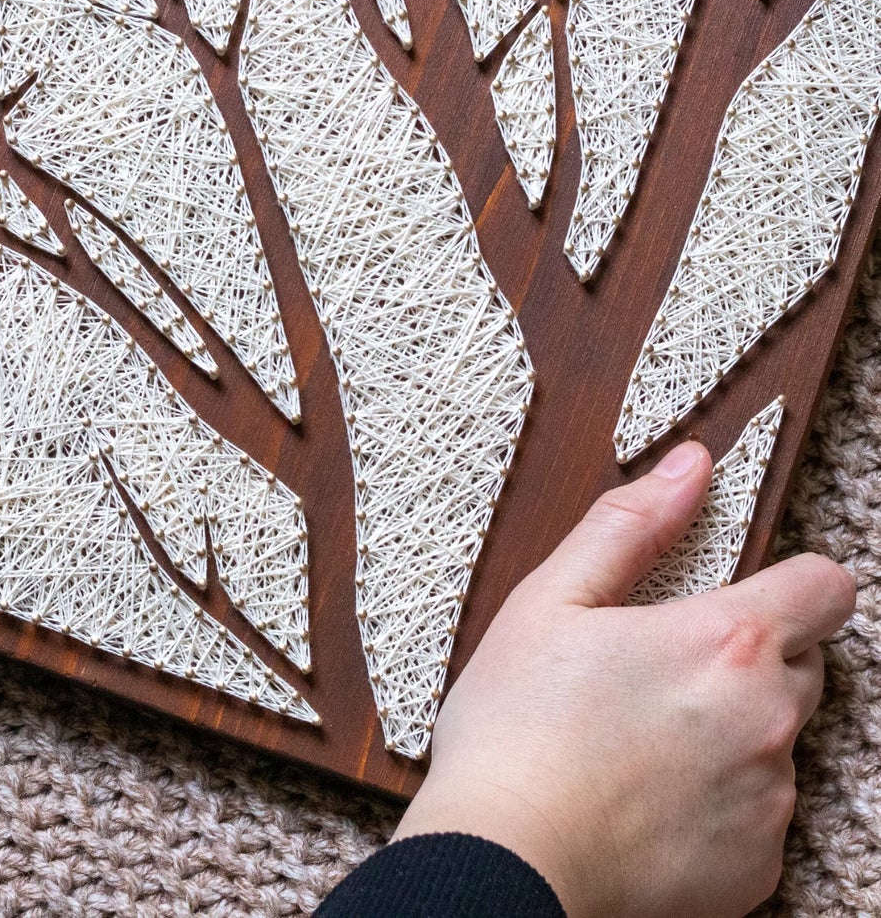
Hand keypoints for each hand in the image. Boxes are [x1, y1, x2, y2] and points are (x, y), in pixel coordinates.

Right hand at [396, 440, 854, 917]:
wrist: (507, 859)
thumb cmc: (517, 726)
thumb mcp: (552, 599)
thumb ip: (630, 525)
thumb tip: (690, 465)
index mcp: (727, 643)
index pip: (826, 588)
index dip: (793, 582)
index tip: (745, 595)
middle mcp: (769, 721)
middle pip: (803, 665)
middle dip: (748, 658)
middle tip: (657, 671)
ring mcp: (771, 801)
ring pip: (775, 740)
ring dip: (729, 730)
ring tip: (636, 740)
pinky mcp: (759, 867)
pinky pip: (758, 813)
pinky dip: (717, 800)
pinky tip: (645, 797)